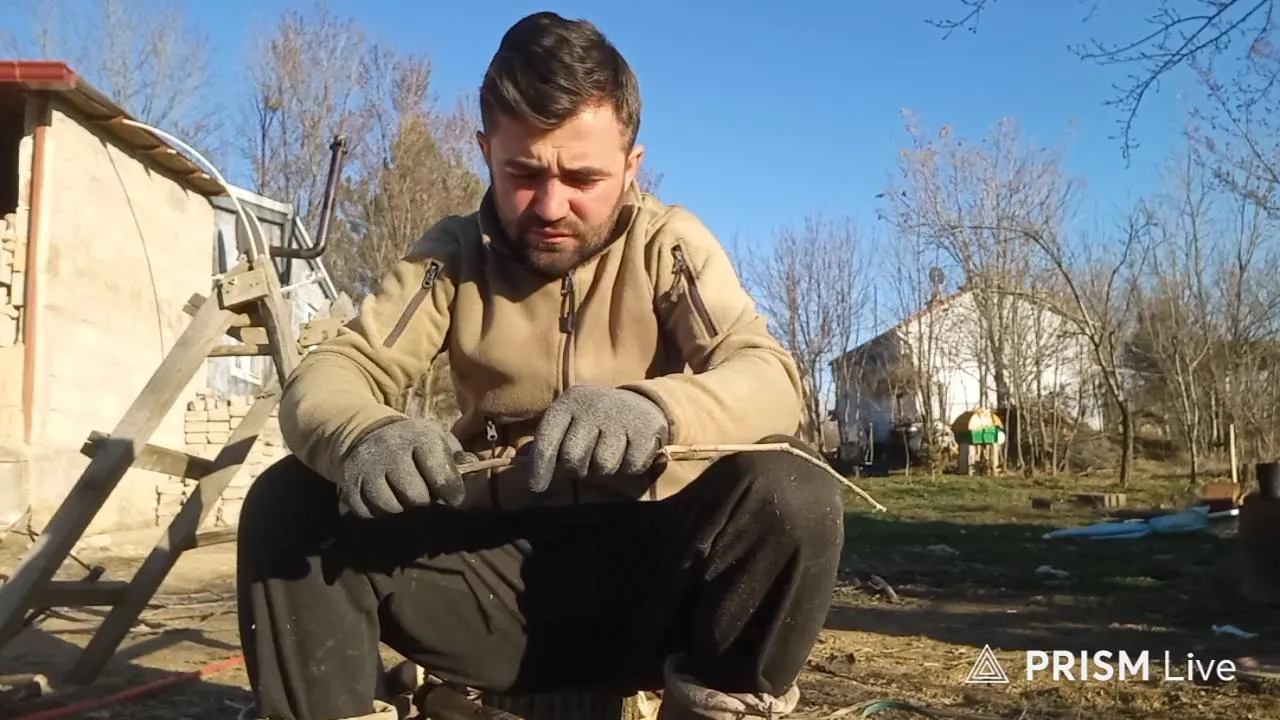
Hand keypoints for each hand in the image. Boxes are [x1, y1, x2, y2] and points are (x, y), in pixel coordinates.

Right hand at [340, 417, 467, 517]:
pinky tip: (385, 498)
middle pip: (416, 497)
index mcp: (419, 437)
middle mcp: (390, 450)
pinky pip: (368, 512)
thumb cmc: (414, 444)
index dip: (451, 493)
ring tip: (405, 496)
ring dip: (402, 508)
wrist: (369, 433)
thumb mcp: (438, 440)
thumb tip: (474, 469)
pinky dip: (378, 511)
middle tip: (425, 494)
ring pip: (391, 507)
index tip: (453, 497)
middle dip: (425, 500)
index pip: (441, 477)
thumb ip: (458, 457)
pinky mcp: (349, 483)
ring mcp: (366, 467)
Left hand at [529, 385, 669, 492]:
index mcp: (568, 404)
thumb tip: (520, 463)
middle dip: (577, 468)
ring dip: (605, 468)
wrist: (639, 402)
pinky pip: (631, 467)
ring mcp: (620, 417)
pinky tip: (628, 452)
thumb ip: (546, 442)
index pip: (547, 442)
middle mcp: (592, 407)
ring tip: (608, 453)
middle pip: (573, 459)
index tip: (537, 488)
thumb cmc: (593, 419)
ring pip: (603, 466)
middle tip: (585, 461)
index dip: (540, 469)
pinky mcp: (646, 429)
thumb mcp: (567, 421)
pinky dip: (630, 467)